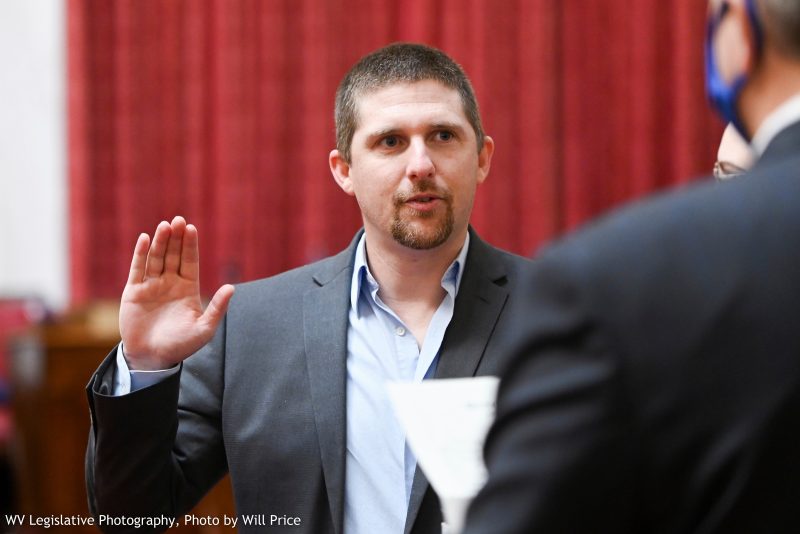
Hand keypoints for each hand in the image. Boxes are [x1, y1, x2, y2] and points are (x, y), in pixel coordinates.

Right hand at [119, 216, 234, 369]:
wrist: (153, 358)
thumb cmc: (181, 345)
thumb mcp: (204, 328)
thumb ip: (217, 308)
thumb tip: (232, 288)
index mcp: (187, 288)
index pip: (190, 261)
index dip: (190, 245)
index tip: (192, 228)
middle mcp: (170, 283)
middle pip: (173, 255)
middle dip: (176, 238)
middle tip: (179, 219)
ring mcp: (151, 286)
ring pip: (156, 258)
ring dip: (160, 242)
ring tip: (165, 226)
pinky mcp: (134, 292)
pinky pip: (137, 269)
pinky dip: (140, 254)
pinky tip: (145, 239)